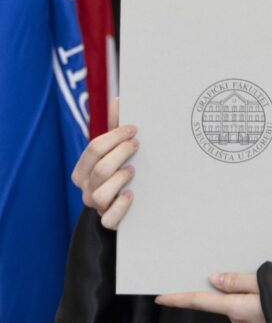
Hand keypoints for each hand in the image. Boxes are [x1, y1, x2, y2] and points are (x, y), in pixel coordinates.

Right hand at [71, 97, 137, 229]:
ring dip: (119, 179)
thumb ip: (114, 129)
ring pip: (101, 194)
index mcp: (83, 170)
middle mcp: (86, 188)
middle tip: (136, 145)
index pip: (94, 149)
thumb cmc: (116, 173)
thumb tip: (117, 100)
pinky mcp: (109, 222)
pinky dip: (121, 206)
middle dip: (120, 153)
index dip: (115, 136)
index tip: (133, 129)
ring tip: (132, 170)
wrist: (119, 209)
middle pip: (99, 169)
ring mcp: (96, 206)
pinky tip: (131, 194)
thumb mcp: (114, 151)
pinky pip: (110, 218)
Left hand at [154, 273, 269, 322]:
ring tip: (267, 285)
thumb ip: (238, 281)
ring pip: (235, 305)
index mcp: (238, 309)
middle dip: (228, 288)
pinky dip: (251, 301)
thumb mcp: (267, 283)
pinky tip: (268, 296)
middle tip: (248, 276)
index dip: (179, 299)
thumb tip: (215, 280)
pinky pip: (246, 310)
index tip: (161, 297)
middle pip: (221, 301)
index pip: (201, 303)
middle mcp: (239, 322)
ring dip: (243, 294)